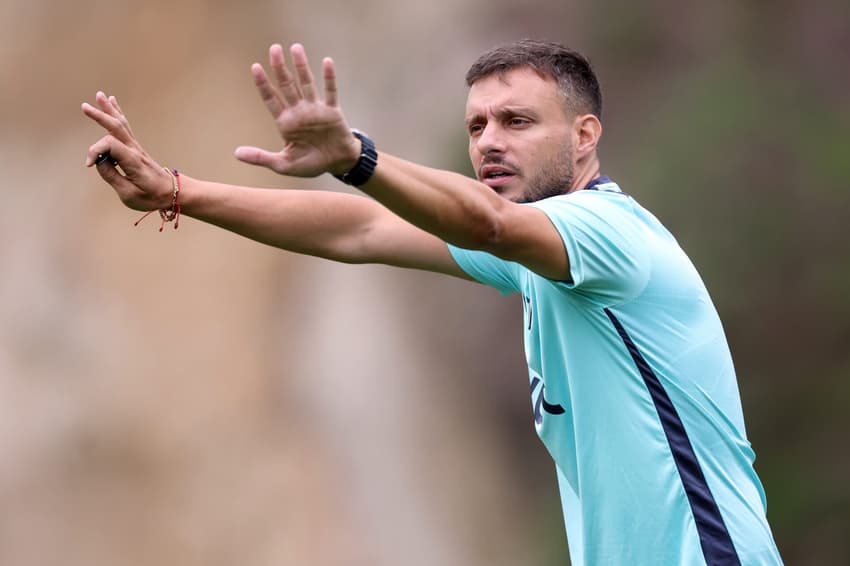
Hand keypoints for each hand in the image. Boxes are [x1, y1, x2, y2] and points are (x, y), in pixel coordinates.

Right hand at [82, 92, 172, 210]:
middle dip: (99, 116)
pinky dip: (118, 114)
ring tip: (100, 95)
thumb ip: (111, 176)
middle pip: (116, 127)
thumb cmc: (152, 197)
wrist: (173, 193)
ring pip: (121, 124)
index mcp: (132, 161)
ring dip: (109, 109)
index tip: (89, 165)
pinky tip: (113, 103)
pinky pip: (125, 127)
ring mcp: (136, 147)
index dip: (94, 152)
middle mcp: (134, 150)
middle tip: (84, 105)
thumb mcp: (129, 194)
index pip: (109, 145)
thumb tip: (98, 162)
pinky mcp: (136, 148)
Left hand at [234, 43, 359, 177]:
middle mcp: (299, 112)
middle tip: (274, 49)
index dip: (263, 84)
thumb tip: (236, 153)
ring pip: (306, 83)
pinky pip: (330, 92)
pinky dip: (329, 77)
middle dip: (280, 67)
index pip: (271, 99)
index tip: (255, 67)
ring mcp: (315, 109)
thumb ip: (261, 157)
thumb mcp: (283, 164)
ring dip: (301, 66)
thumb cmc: (311, 164)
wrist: (337, 165)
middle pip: (287, 85)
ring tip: (296, 47)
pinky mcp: (332, 111)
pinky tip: (326, 61)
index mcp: (285, 123)